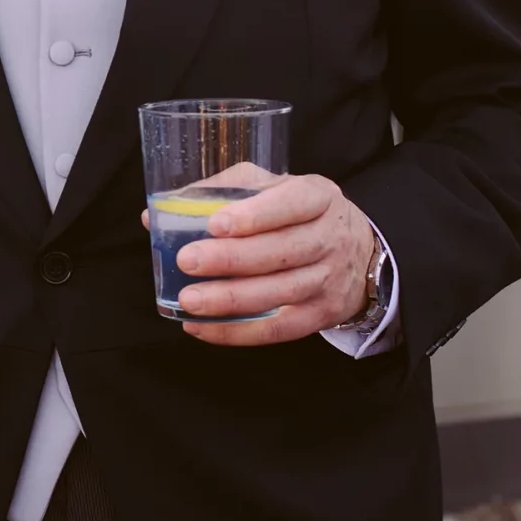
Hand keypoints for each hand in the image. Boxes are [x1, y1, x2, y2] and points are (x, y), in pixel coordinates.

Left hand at [153, 172, 376, 345]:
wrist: (359, 253)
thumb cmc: (299, 214)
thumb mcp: (275, 187)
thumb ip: (224, 192)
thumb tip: (161, 212)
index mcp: (318, 197)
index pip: (291, 204)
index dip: (255, 215)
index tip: (216, 223)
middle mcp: (330, 237)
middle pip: (282, 251)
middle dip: (232, 259)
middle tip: (188, 261)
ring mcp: (328, 279)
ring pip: (280, 292)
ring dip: (231, 300)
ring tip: (189, 300)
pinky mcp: (321, 314)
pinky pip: (279, 328)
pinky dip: (239, 332)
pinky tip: (203, 328)